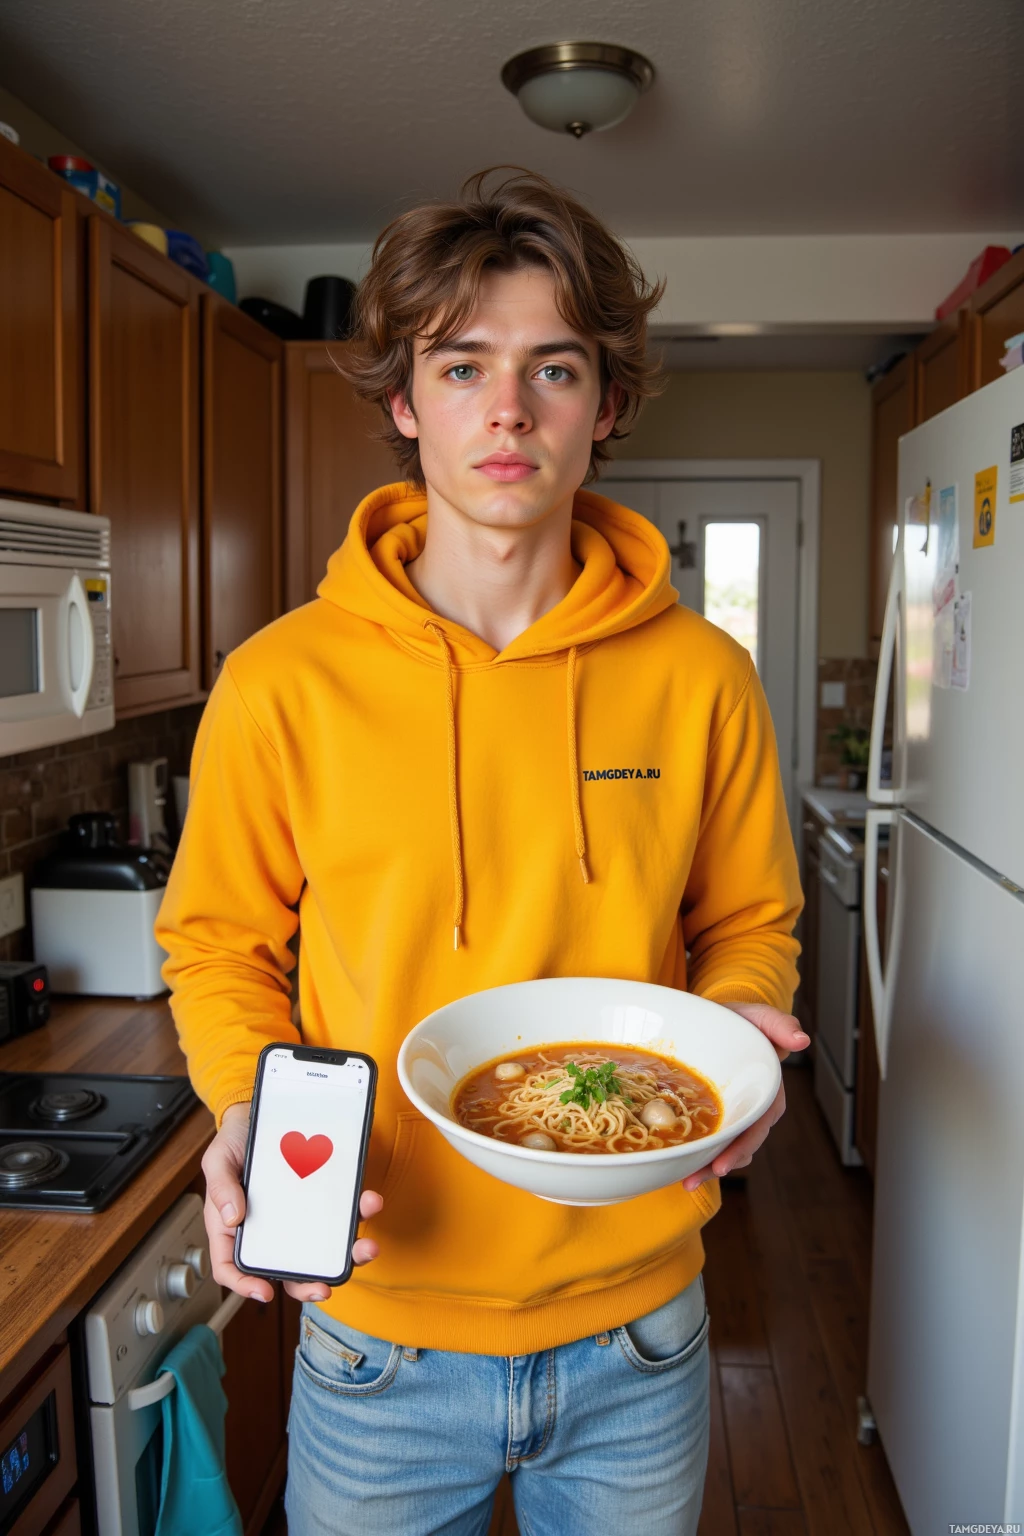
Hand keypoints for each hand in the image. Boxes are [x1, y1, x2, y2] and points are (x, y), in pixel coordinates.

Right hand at [202, 1102, 383, 1303]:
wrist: (260, 1113)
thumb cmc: (234, 1142)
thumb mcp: (218, 1159)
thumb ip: (221, 1187)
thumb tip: (232, 1218)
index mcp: (237, 1228)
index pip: (234, 1268)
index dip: (247, 1286)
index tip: (266, 1292)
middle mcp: (270, 1231)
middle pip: (287, 1271)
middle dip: (309, 1284)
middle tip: (325, 1287)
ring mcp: (299, 1217)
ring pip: (322, 1248)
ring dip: (347, 1253)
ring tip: (365, 1247)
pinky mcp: (321, 1198)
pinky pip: (341, 1213)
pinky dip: (358, 1212)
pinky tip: (368, 1202)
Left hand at [681, 1002, 808, 1191]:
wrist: (719, 1020)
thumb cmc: (740, 1019)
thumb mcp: (757, 1016)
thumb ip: (779, 1024)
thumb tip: (802, 1040)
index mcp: (768, 1089)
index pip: (758, 1123)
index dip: (743, 1145)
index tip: (725, 1163)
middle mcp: (754, 1106)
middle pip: (742, 1143)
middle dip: (721, 1164)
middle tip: (696, 1179)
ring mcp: (736, 1112)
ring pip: (727, 1146)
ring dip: (707, 1166)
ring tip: (685, 1181)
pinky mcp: (718, 1114)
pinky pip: (712, 1138)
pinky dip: (697, 1153)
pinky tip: (680, 1166)